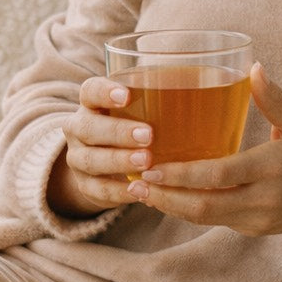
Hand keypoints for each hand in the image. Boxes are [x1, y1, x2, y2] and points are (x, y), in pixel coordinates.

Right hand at [47, 76, 154, 217]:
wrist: (102, 162)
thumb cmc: (130, 126)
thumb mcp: (139, 110)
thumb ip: (160, 102)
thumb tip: (204, 94)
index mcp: (91, 103)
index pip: (90, 90)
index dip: (104, 92)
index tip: (127, 95)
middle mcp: (78, 128)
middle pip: (88, 127)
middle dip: (118, 132)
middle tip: (148, 135)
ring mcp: (77, 158)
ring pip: (90, 159)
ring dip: (118, 161)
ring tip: (146, 162)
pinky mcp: (84, 185)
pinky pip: (97, 189)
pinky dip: (118, 191)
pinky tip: (139, 189)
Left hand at [124, 64, 281, 247]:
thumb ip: (274, 99)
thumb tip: (254, 67)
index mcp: (272, 168)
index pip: (220, 175)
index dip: (183, 175)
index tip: (151, 167)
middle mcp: (263, 199)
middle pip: (205, 206)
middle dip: (165, 197)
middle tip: (134, 182)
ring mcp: (258, 219)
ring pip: (206, 218)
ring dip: (171, 206)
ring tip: (139, 191)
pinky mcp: (255, 228)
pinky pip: (215, 221)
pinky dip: (189, 210)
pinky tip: (166, 196)